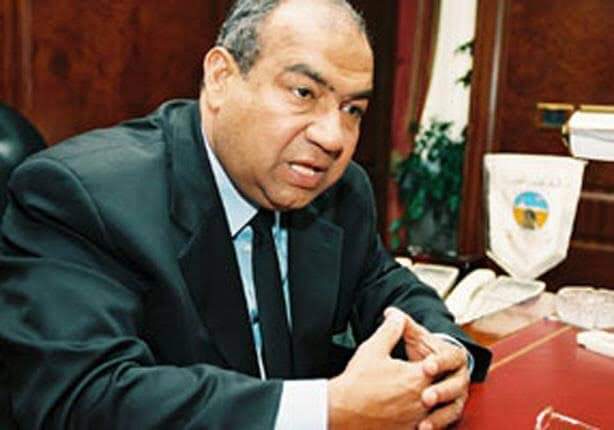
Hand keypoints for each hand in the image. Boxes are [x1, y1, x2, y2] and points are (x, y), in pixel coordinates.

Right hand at [327, 309, 431, 429]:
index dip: (434, 360)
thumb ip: (391, 329)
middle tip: (427, 377)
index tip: (425, 359)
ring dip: (430, 403)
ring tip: (420, 398)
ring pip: (435, 410)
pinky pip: (423, 427)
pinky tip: (407, 413)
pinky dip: (421, 421)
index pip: (438, 365)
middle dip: (437, 382)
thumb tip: (396, 315)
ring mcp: (415, 419)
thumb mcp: (373, 348)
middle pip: (441, 389)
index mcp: (417, 377)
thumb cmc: (357, 380)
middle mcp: (422, 400)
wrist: (341, 411)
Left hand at [384, 307, 470, 429]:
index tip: (426, 366)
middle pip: (456, 386)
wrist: (426, 370)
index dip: (440, 362)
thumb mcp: (413, 337)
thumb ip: (403, 325)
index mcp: (452, 356)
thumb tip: (390, 312)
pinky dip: (436, 426)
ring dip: (439, 417)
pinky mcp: (447, 413)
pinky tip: (421, 429)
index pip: (452, 358)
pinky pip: (445, 422)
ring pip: (453, 409)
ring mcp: (454, 397)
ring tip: (422, 423)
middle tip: (425, 397)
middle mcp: (458, 378)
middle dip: (441, 391)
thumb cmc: (419, 352)